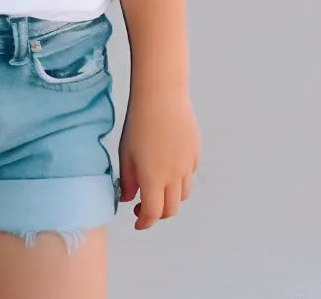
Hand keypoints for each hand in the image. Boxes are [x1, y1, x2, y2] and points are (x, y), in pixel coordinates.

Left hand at [118, 88, 199, 229]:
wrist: (161, 97)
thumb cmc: (138, 123)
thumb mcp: (125, 154)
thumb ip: (127, 181)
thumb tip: (128, 199)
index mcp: (154, 178)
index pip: (152, 213)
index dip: (144, 222)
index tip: (137, 222)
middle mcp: (174, 176)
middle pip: (170, 209)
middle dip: (157, 214)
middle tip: (142, 207)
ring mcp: (188, 165)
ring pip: (183, 195)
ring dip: (170, 199)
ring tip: (156, 188)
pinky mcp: (195, 153)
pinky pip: (189, 176)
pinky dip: (179, 181)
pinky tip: (167, 169)